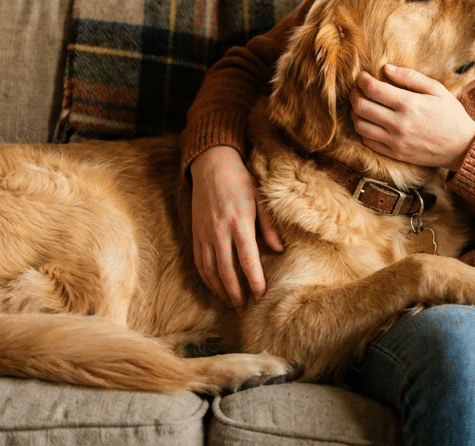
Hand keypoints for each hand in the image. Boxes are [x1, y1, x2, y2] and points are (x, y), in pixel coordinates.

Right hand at [189, 145, 283, 307]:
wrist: (211, 164)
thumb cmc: (240, 180)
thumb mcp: (260, 198)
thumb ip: (269, 226)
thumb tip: (279, 250)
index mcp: (239, 222)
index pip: (247, 260)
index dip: (255, 281)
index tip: (261, 296)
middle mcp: (219, 231)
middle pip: (226, 271)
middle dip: (236, 293)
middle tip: (245, 309)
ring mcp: (204, 234)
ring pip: (210, 270)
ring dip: (221, 290)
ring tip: (232, 303)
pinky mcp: (195, 234)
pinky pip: (199, 262)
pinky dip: (207, 279)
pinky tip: (216, 288)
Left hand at [350, 64, 474, 169]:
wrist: (462, 147)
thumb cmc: (451, 115)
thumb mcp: (436, 89)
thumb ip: (411, 77)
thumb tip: (386, 68)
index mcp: (408, 104)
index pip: (372, 89)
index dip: (362, 80)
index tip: (362, 76)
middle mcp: (398, 123)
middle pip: (360, 106)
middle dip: (354, 94)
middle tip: (358, 89)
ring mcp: (394, 141)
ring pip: (359, 125)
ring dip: (356, 112)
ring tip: (362, 105)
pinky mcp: (394, 153)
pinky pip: (367, 141)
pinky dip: (363, 130)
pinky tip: (370, 122)